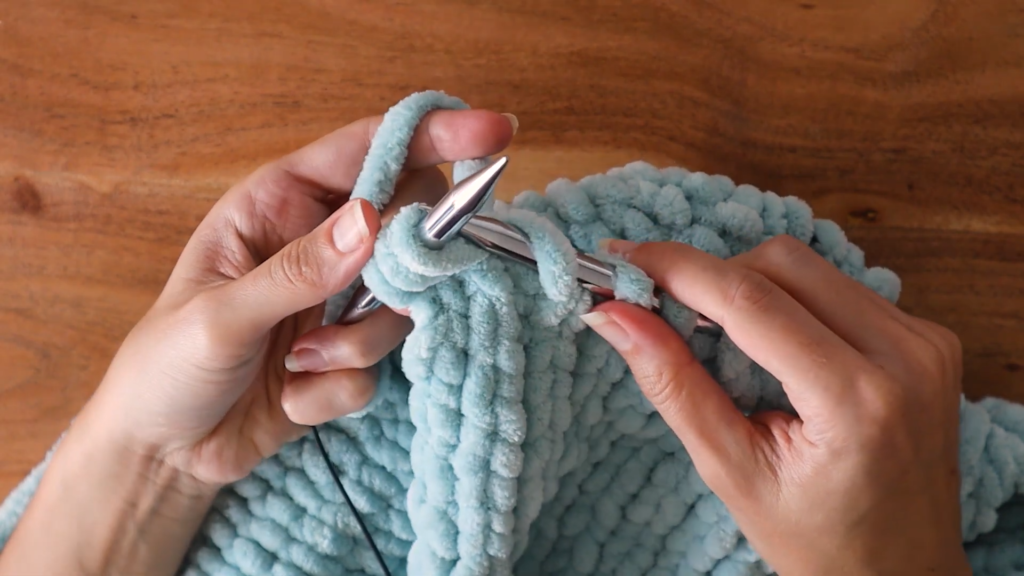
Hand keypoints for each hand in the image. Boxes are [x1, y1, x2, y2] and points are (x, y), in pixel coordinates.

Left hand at [85, 109, 514, 486]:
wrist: (166, 454)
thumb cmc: (166, 366)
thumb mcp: (220, 315)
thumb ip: (298, 269)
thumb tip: (373, 220)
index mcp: (279, 204)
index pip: (369, 150)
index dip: (434, 134)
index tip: (495, 131)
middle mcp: (319, 243)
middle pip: (409, 224)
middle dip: (398, 269)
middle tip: (365, 298)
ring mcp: (339, 299)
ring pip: (402, 305)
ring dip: (355, 344)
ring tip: (299, 362)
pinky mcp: (350, 353)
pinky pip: (382, 363)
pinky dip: (339, 386)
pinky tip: (292, 396)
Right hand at [583, 237, 968, 575]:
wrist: (903, 574)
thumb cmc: (818, 541)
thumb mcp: (731, 471)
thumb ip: (673, 384)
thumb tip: (613, 315)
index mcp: (857, 401)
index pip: (751, 301)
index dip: (677, 269)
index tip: (622, 260)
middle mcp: (905, 356)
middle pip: (782, 264)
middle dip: (712, 276)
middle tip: (663, 307)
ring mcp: (925, 342)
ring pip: (811, 266)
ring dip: (749, 285)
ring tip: (718, 336)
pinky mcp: (928, 337)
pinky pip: (840, 286)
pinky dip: (789, 300)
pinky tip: (771, 346)